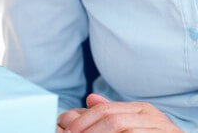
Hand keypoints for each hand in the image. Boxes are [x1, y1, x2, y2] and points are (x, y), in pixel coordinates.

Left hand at [57, 94, 180, 132]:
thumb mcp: (133, 124)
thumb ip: (113, 114)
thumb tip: (91, 98)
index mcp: (142, 109)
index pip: (105, 110)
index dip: (82, 120)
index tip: (65, 129)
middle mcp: (154, 117)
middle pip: (112, 120)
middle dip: (87, 130)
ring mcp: (162, 130)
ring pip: (122, 129)